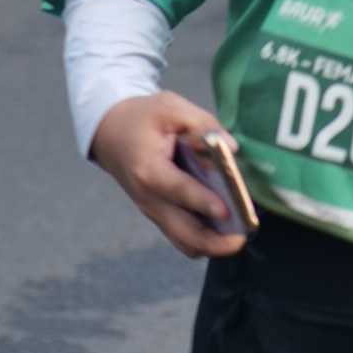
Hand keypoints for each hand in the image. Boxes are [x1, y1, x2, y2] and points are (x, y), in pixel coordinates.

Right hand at [89, 90, 250, 259]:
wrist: (110, 132)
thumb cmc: (143, 118)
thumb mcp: (170, 107)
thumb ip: (202, 125)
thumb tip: (231, 148)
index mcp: (149, 170)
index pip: (179, 190)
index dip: (203, 202)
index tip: (227, 211)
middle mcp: (149, 199)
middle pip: (182, 233)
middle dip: (213, 242)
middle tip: (242, 238)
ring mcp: (153, 211)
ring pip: (184, 241)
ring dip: (211, 245)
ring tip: (239, 237)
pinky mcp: (159, 215)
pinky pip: (182, 236)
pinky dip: (203, 239)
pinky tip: (226, 230)